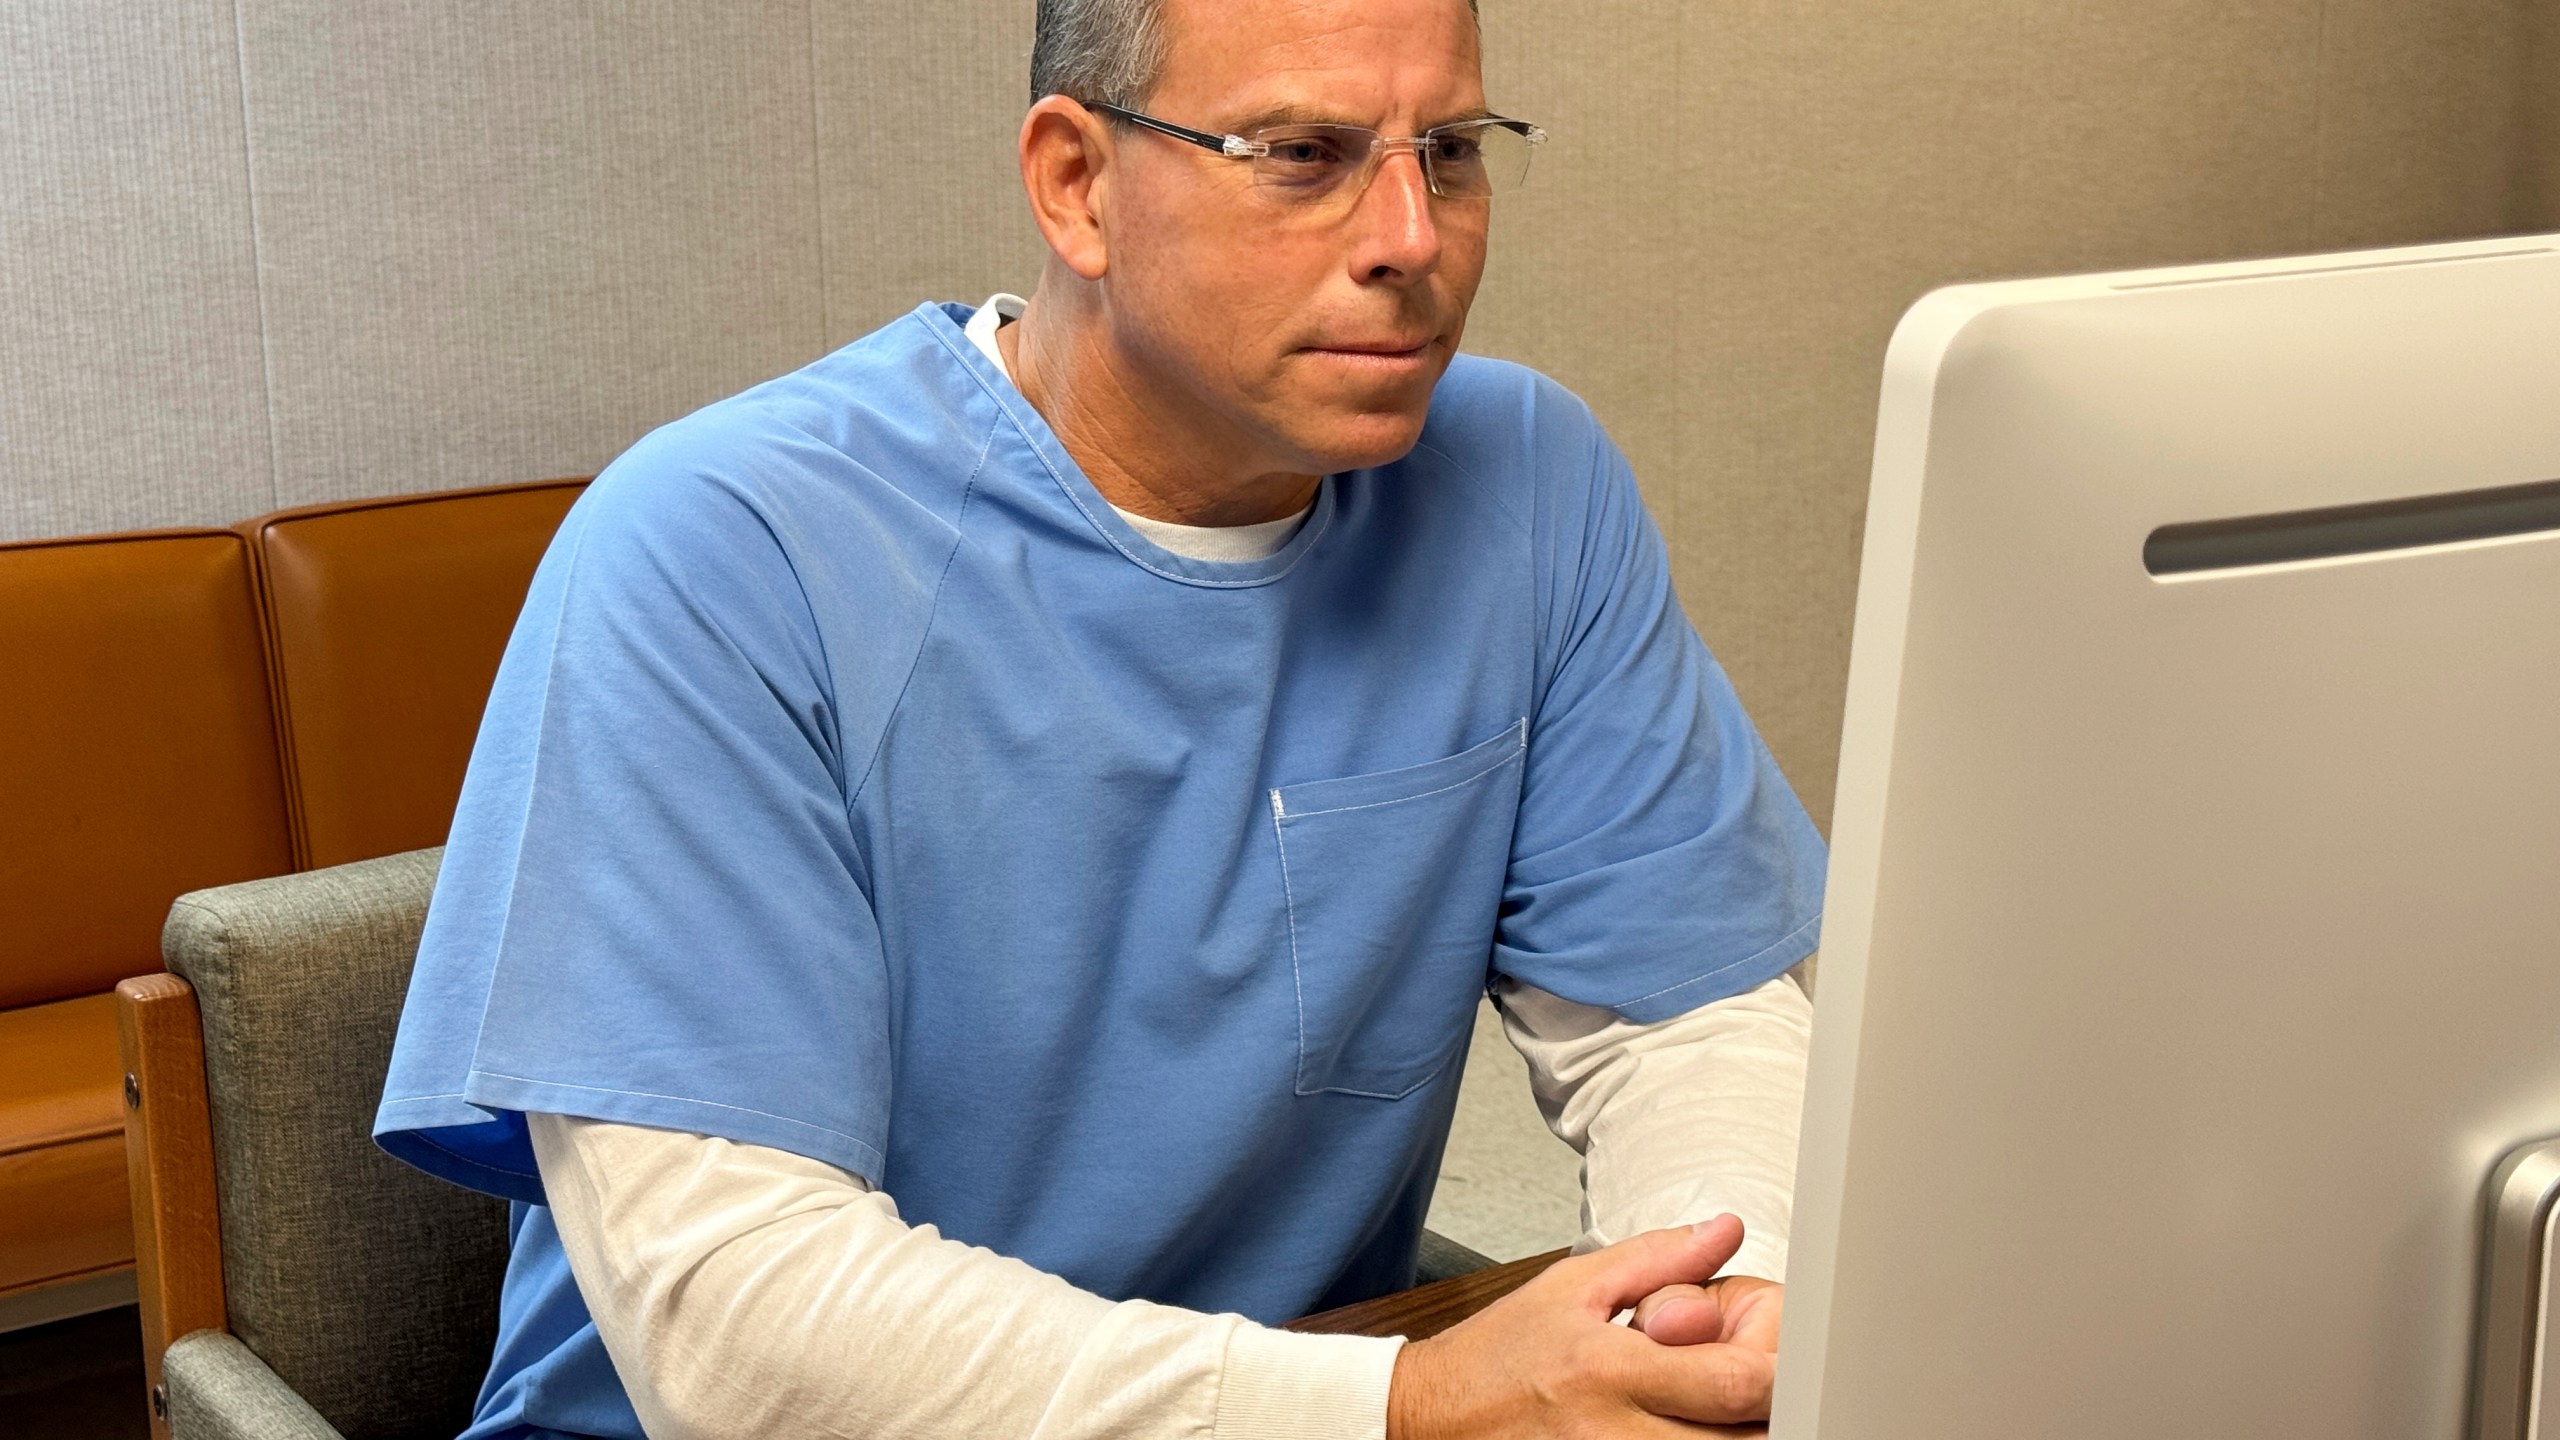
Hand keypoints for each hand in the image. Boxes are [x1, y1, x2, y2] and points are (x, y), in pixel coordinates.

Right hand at [1386, 1215, 1777, 1437]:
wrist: (1431, 1417)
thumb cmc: (1498, 1355)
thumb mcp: (1571, 1286)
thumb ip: (1657, 1259)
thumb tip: (1724, 1230)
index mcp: (1610, 1368)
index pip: (1734, 1382)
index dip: (1776, 1368)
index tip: (1772, 1348)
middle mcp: (1616, 1433)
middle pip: (1744, 1439)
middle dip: (1769, 1409)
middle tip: (1754, 1381)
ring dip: (1736, 1432)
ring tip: (1718, 1402)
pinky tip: (1690, 1424)